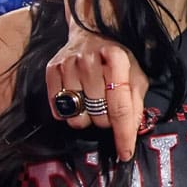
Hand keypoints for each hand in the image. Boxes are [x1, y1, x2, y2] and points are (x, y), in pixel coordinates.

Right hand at [46, 30, 148, 160]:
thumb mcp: (135, 75)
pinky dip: (70, 113)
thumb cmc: (118, 58)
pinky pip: (59, 111)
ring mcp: (68, 65)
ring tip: (93, 101)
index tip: (125, 154)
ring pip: (77, 118)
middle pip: (99, 115)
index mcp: (117, 59)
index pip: (120, 107)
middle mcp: (90, 60)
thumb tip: (131, 132)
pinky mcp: (51, 70)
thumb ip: (135, 102)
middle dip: (107, 120)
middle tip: (108, 107)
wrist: (90, 32)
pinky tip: (78, 98)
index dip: (124, 134)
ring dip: (88, 118)